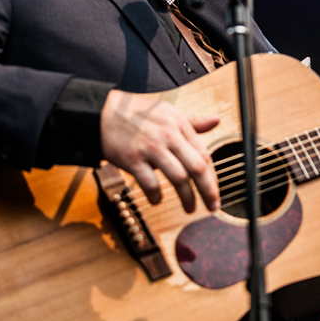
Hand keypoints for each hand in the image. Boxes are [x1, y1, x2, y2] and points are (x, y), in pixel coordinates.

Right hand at [99, 90, 220, 212]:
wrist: (103, 112)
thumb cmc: (137, 112)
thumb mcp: (169, 111)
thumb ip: (193, 120)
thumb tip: (216, 120)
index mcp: (180, 125)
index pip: (204, 154)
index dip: (213, 177)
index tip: (216, 191)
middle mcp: (169, 136)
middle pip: (197, 167)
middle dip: (208, 191)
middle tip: (212, 206)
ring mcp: (151, 148)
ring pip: (178, 178)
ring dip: (187, 197)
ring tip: (189, 209)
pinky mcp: (133, 159)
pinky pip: (150, 183)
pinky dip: (156, 195)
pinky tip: (157, 200)